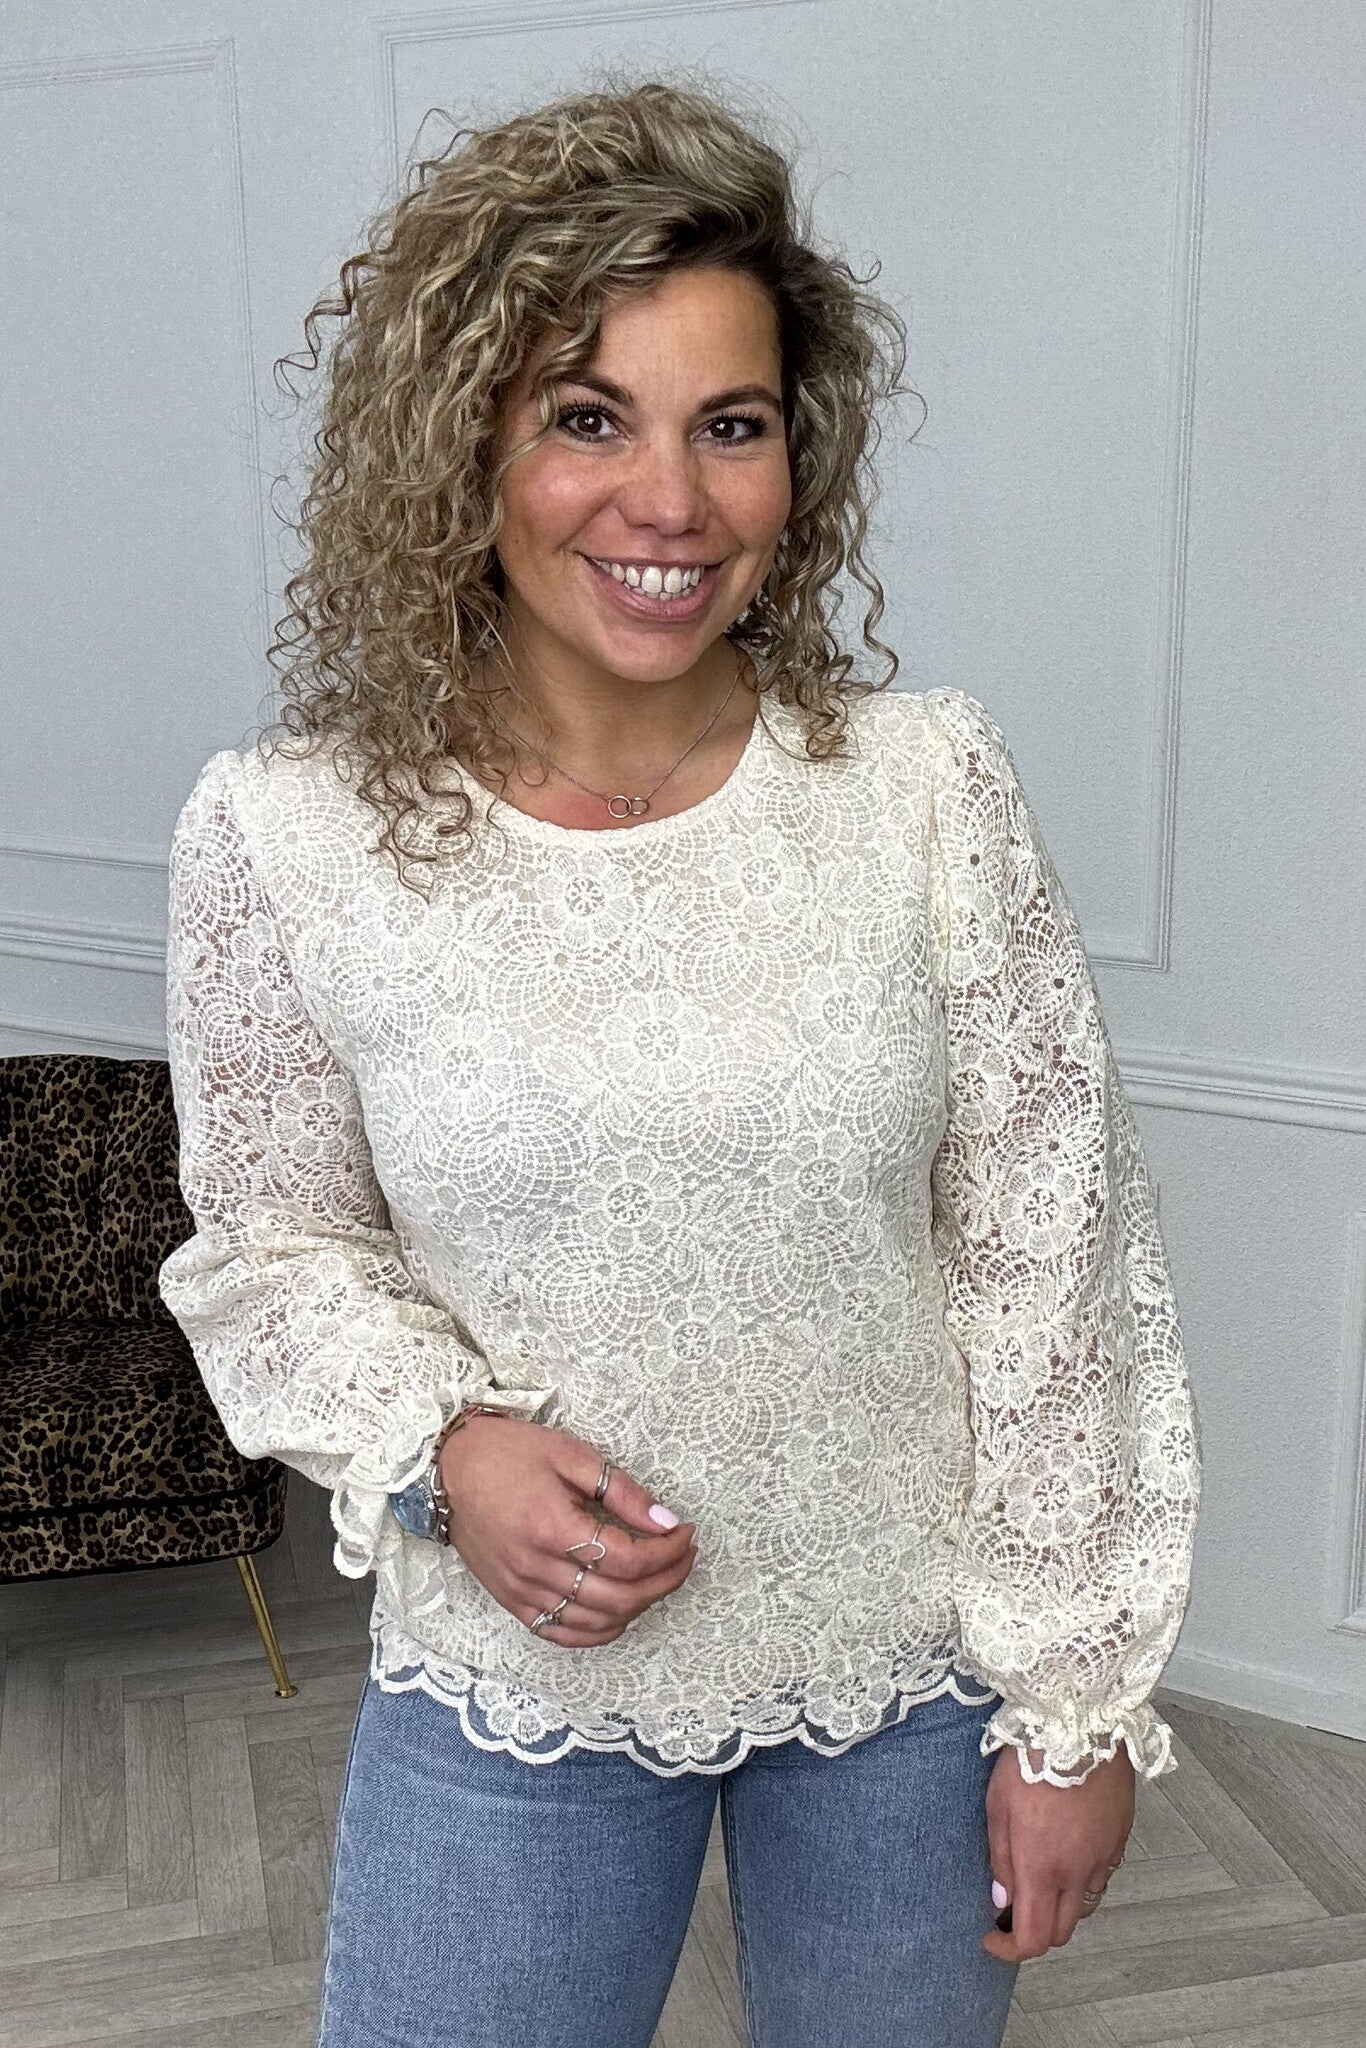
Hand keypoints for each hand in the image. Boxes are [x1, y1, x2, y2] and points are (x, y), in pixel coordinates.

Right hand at [439, 1416, 699, 1646]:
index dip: (667, 1552)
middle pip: (619, 1597)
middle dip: (664, 1581)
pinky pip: (561, 1634)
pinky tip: (619, 1612)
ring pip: (595, 1623)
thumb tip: (666, 1520)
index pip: (628, 1559)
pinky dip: (598, 1631)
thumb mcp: (571, 1455)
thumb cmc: (510, 1453)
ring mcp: (521, 1590)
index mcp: (552, 1527)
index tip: (686, 1533)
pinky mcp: (511, 1601)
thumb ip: (622, 1491)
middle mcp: (536, 1567)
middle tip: (683, 1556)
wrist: (449, 1468)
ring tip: (658, 1579)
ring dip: (638, 1607)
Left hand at [981, 1741, 1134, 1961]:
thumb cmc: (1032, 1760)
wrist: (1080, 1725)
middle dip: (1035, 1932)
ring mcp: (1104, 1857)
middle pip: (1062, 1931)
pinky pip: (1101, 1875)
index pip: (1034, 1938)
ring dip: (1060, 1906)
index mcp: (1042, 1868)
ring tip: (1040, 1877)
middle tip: (1012, 1911)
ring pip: (1083, 1905)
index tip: (992, 1938)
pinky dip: (1081, 1878)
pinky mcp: (1119, 1839)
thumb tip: (1001, 1900)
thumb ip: (1000, 1859)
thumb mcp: (997, 1806)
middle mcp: (1078, 1872)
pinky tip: (1066, 1851)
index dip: (1010, 1949)